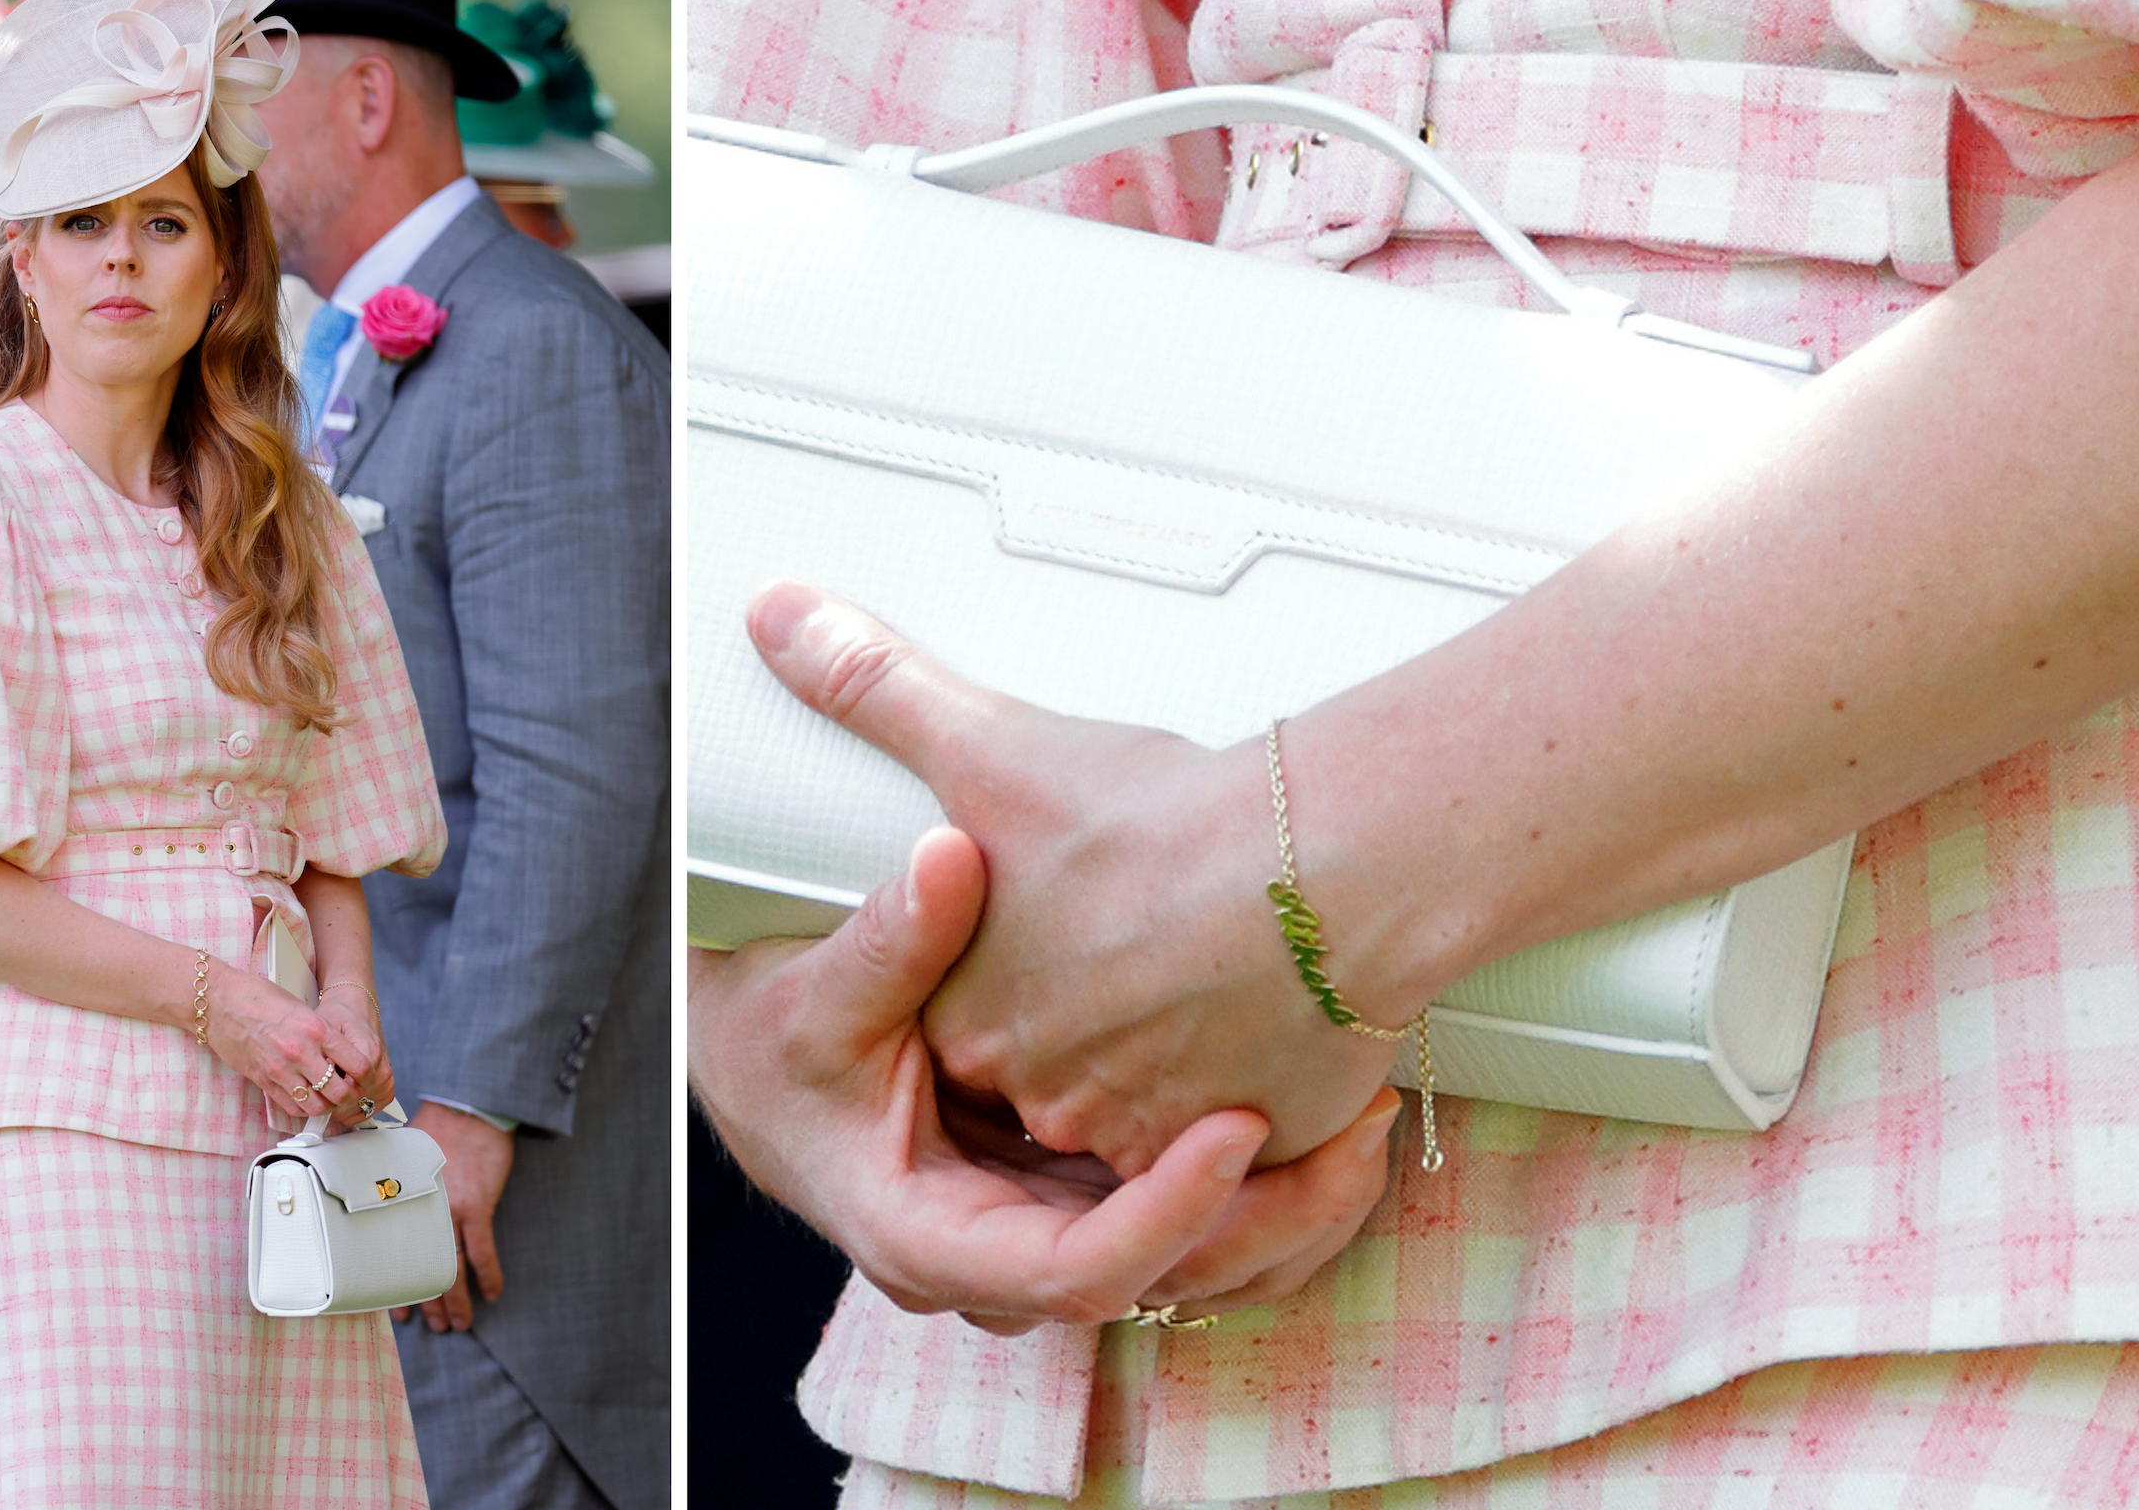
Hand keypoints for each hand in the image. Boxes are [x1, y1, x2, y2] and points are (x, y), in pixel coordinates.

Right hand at [201, 964, 365, 1122]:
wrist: (220, 1002)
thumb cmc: (258, 998)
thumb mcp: (302, 1007)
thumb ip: (322, 1032)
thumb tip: (339, 1053)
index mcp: (316, 1029)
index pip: (356, 1063)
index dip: (365, 1075)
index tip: (364, 1076)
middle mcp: (300, 1052)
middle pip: (339, 1092)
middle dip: (349, 1096)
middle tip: (350, 1091)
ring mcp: (280, 1069)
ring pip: (316, 1106)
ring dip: (326, 1105)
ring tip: (328, 1097)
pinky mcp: (263, 1080)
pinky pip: (291, 1106)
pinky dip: (303, 1107)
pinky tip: (306, 1098)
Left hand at [312, 985, 395, 1122]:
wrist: (355, 1003)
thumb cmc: (337, 1014)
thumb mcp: (323, 1028)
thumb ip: (323, 1054)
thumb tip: (320, 1079)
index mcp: (366, 1049)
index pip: (354, 1086)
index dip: (334, 1096)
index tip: (319, 1097)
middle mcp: (379, 1061)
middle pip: (362, 1098)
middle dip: (340, 1106)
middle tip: (321, 1105)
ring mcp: (386, 1068)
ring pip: (373, 1102)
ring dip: (353, 1110)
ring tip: (333, 1109)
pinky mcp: (387, 1074)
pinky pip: (383, 1099)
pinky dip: (367, 1107)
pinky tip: (350, 1108)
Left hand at [397, 1102, 512, 1331]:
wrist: (467, 1110)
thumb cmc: (435, 1129)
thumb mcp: (399, 1158)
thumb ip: (388, 1185)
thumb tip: (370, 1199)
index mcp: (401, 1205)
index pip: (395, 1255)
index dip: (396, 1286)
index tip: (397, 1310)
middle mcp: (423, 1214)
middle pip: (424, 1268)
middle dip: (430, 1304)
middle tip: (434, 1327)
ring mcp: (452, 1211)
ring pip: (451, 1268)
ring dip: (455, 1300)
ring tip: (458, 1324)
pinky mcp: (478, 1206)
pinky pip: (483, 1251)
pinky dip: (488, 1275)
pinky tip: (492, 1294)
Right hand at [694, 826, 1398, 1331]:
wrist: (764, 1066)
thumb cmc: (781, 1043)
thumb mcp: (817, 993)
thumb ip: (890, 936)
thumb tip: (948, 858)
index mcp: (934, 1239)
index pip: (1077, 1270)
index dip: (1167, 1211)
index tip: (1240, 1124)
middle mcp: (1003, 1264)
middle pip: (1167, 1280)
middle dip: (1272, 1211)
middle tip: (1361, 1119)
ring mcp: (1051, 1236)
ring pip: (1201, 1268)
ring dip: (1294, 1205)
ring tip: (1374, 1108)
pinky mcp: (1085, 1200)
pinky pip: (1197, 1227)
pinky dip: (1270, 1184)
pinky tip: (1336, 1105)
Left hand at [748, 585, 1401, 1174]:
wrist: (1320, 868)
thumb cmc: (1160, 820)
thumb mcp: (993, 745)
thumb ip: (878, 690)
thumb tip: (775, 616)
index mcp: (977, 1024)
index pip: (973, 1014)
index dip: (1025, 959)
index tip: (1070, 914)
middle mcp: (1051, 1096)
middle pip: (1063, 1063)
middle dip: (1103, 1010)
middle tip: (1152, 933)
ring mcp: (1154, 1130)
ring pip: (1158, 1099)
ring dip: (1185, 1046)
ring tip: (1223, 958)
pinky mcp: (1256, 1141)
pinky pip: (1250, 1128)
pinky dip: (1263, 1076)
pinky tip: (1279, 1003)